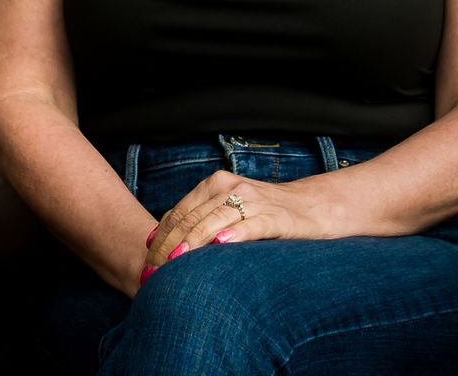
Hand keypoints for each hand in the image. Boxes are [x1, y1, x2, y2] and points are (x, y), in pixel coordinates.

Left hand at [137, 169, 329, 286]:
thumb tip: (155, 238)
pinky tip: (221, 244)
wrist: (310, 207)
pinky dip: (235, 234)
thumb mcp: (227, 208)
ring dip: (192, 243)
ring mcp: (253, 200)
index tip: (146, 264)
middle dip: (169, 248)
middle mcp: (231, 187)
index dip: (159, 239)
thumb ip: (196, 218)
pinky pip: (251, 225)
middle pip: (191, 219)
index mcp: (215, 184)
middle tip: (153, 273)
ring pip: (214, 221)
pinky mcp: (275, 217)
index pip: (179, 213)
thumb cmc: (263, 213)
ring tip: (174, 263)